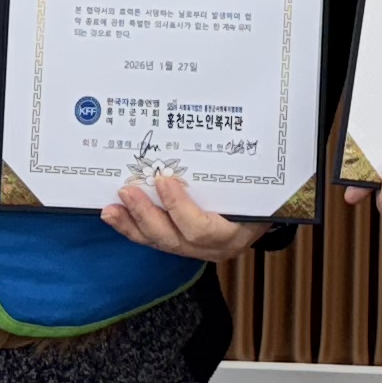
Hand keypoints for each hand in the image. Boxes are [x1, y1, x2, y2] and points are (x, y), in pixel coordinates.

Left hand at [101, 170, 261, 264]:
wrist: (270, 213)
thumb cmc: (266, 194)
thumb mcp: (262, 185)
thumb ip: (248, 167)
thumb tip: (235, 132)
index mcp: (235, 232)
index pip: (201, 228)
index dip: (179, 207)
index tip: (164, 181)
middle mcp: (214, 247)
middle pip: (174, 239)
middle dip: (146, 215)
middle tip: (127, 191)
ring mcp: (197, 250)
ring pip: (159, 243)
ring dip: (132, 224)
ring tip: (111, 209)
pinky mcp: (182, 245)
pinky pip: (154, 241)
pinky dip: (133, 228)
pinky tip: (116, 215)